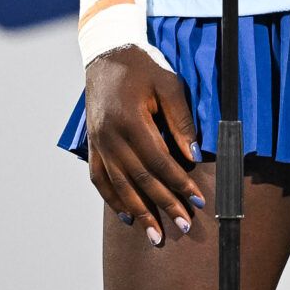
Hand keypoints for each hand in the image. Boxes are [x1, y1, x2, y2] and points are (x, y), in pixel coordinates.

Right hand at [83, 45, 203, 248]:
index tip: (197, 200)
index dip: (179, 183)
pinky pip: (100, 179)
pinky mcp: (92, 145)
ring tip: (156, 235)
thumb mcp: (169, 85)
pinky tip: (127, 216)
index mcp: (130, 121)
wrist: (107, 53)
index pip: (159, 162)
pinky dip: (113, 200)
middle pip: (140, 180)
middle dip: (164, 205)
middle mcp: (109, 137)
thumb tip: (192, 156)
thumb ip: (181, 122)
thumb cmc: (144, 67)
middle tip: (184, 227)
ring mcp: (97, 143)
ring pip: (119, 186)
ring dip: (139, 212)